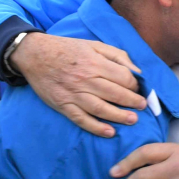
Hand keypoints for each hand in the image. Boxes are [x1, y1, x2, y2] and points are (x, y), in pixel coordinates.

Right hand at [11, 33, 146, 137]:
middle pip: (115, 94)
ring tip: (133, 120)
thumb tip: (137, 71)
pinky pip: (81, 119)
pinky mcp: (63, 105)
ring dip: (119, 116)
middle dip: (132, 102)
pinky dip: (96, 127)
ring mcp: (74, 94)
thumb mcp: (94, 45)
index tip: (139, 89)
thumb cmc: (68, 49)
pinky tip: (109, 132)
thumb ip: (117, 56)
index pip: (123, 77)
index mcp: (95, 62)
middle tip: (143, 107)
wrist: (35, 54)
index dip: (135, 85)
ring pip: (101, 109)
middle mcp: (85, 79)